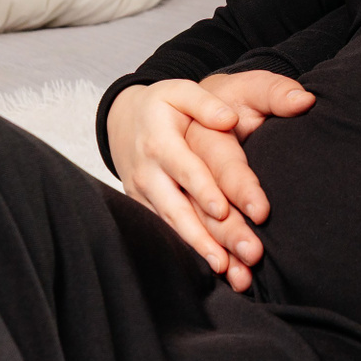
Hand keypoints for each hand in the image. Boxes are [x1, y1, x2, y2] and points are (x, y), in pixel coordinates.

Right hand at [106, 71, 313, 290]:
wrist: (122, 119)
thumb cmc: (162, 104)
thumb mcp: (180, 91)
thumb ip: (204, 103)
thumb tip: (228, 118)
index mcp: (161, 141)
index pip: (186, 169)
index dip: (204, 190)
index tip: (224, 209)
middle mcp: (149, 172)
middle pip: (180, 207)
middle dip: (208, 234)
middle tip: (239, 255)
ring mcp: (143, 193)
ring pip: (173, 225)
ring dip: (200, 249)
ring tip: (226, 269)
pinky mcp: (144, 207)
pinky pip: (166, 231)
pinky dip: (188, 251)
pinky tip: (212, 267)